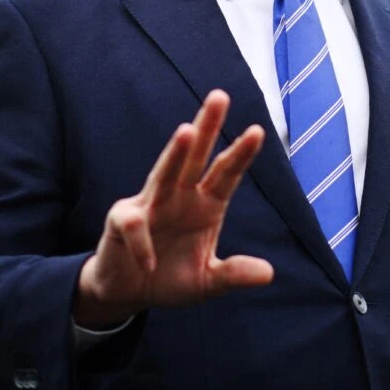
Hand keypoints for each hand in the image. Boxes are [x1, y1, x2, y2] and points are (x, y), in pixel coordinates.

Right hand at [73, 89, 272, 326]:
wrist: (127, 293)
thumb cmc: (169, 277)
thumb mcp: (207, 282)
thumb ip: (233, 274)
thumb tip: (268, 273)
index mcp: (205, 205)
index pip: (225, 174)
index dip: (240, 154)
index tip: (257, 131)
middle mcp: (179, 197)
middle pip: (195, 158)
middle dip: (207, 127)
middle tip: (220, 96)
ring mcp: (149, 206)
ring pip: (163, 173)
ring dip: (175, 154)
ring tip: (186, 132)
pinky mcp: (121, 222)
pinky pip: (134, 225)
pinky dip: (143, 244)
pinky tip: (150, 262)